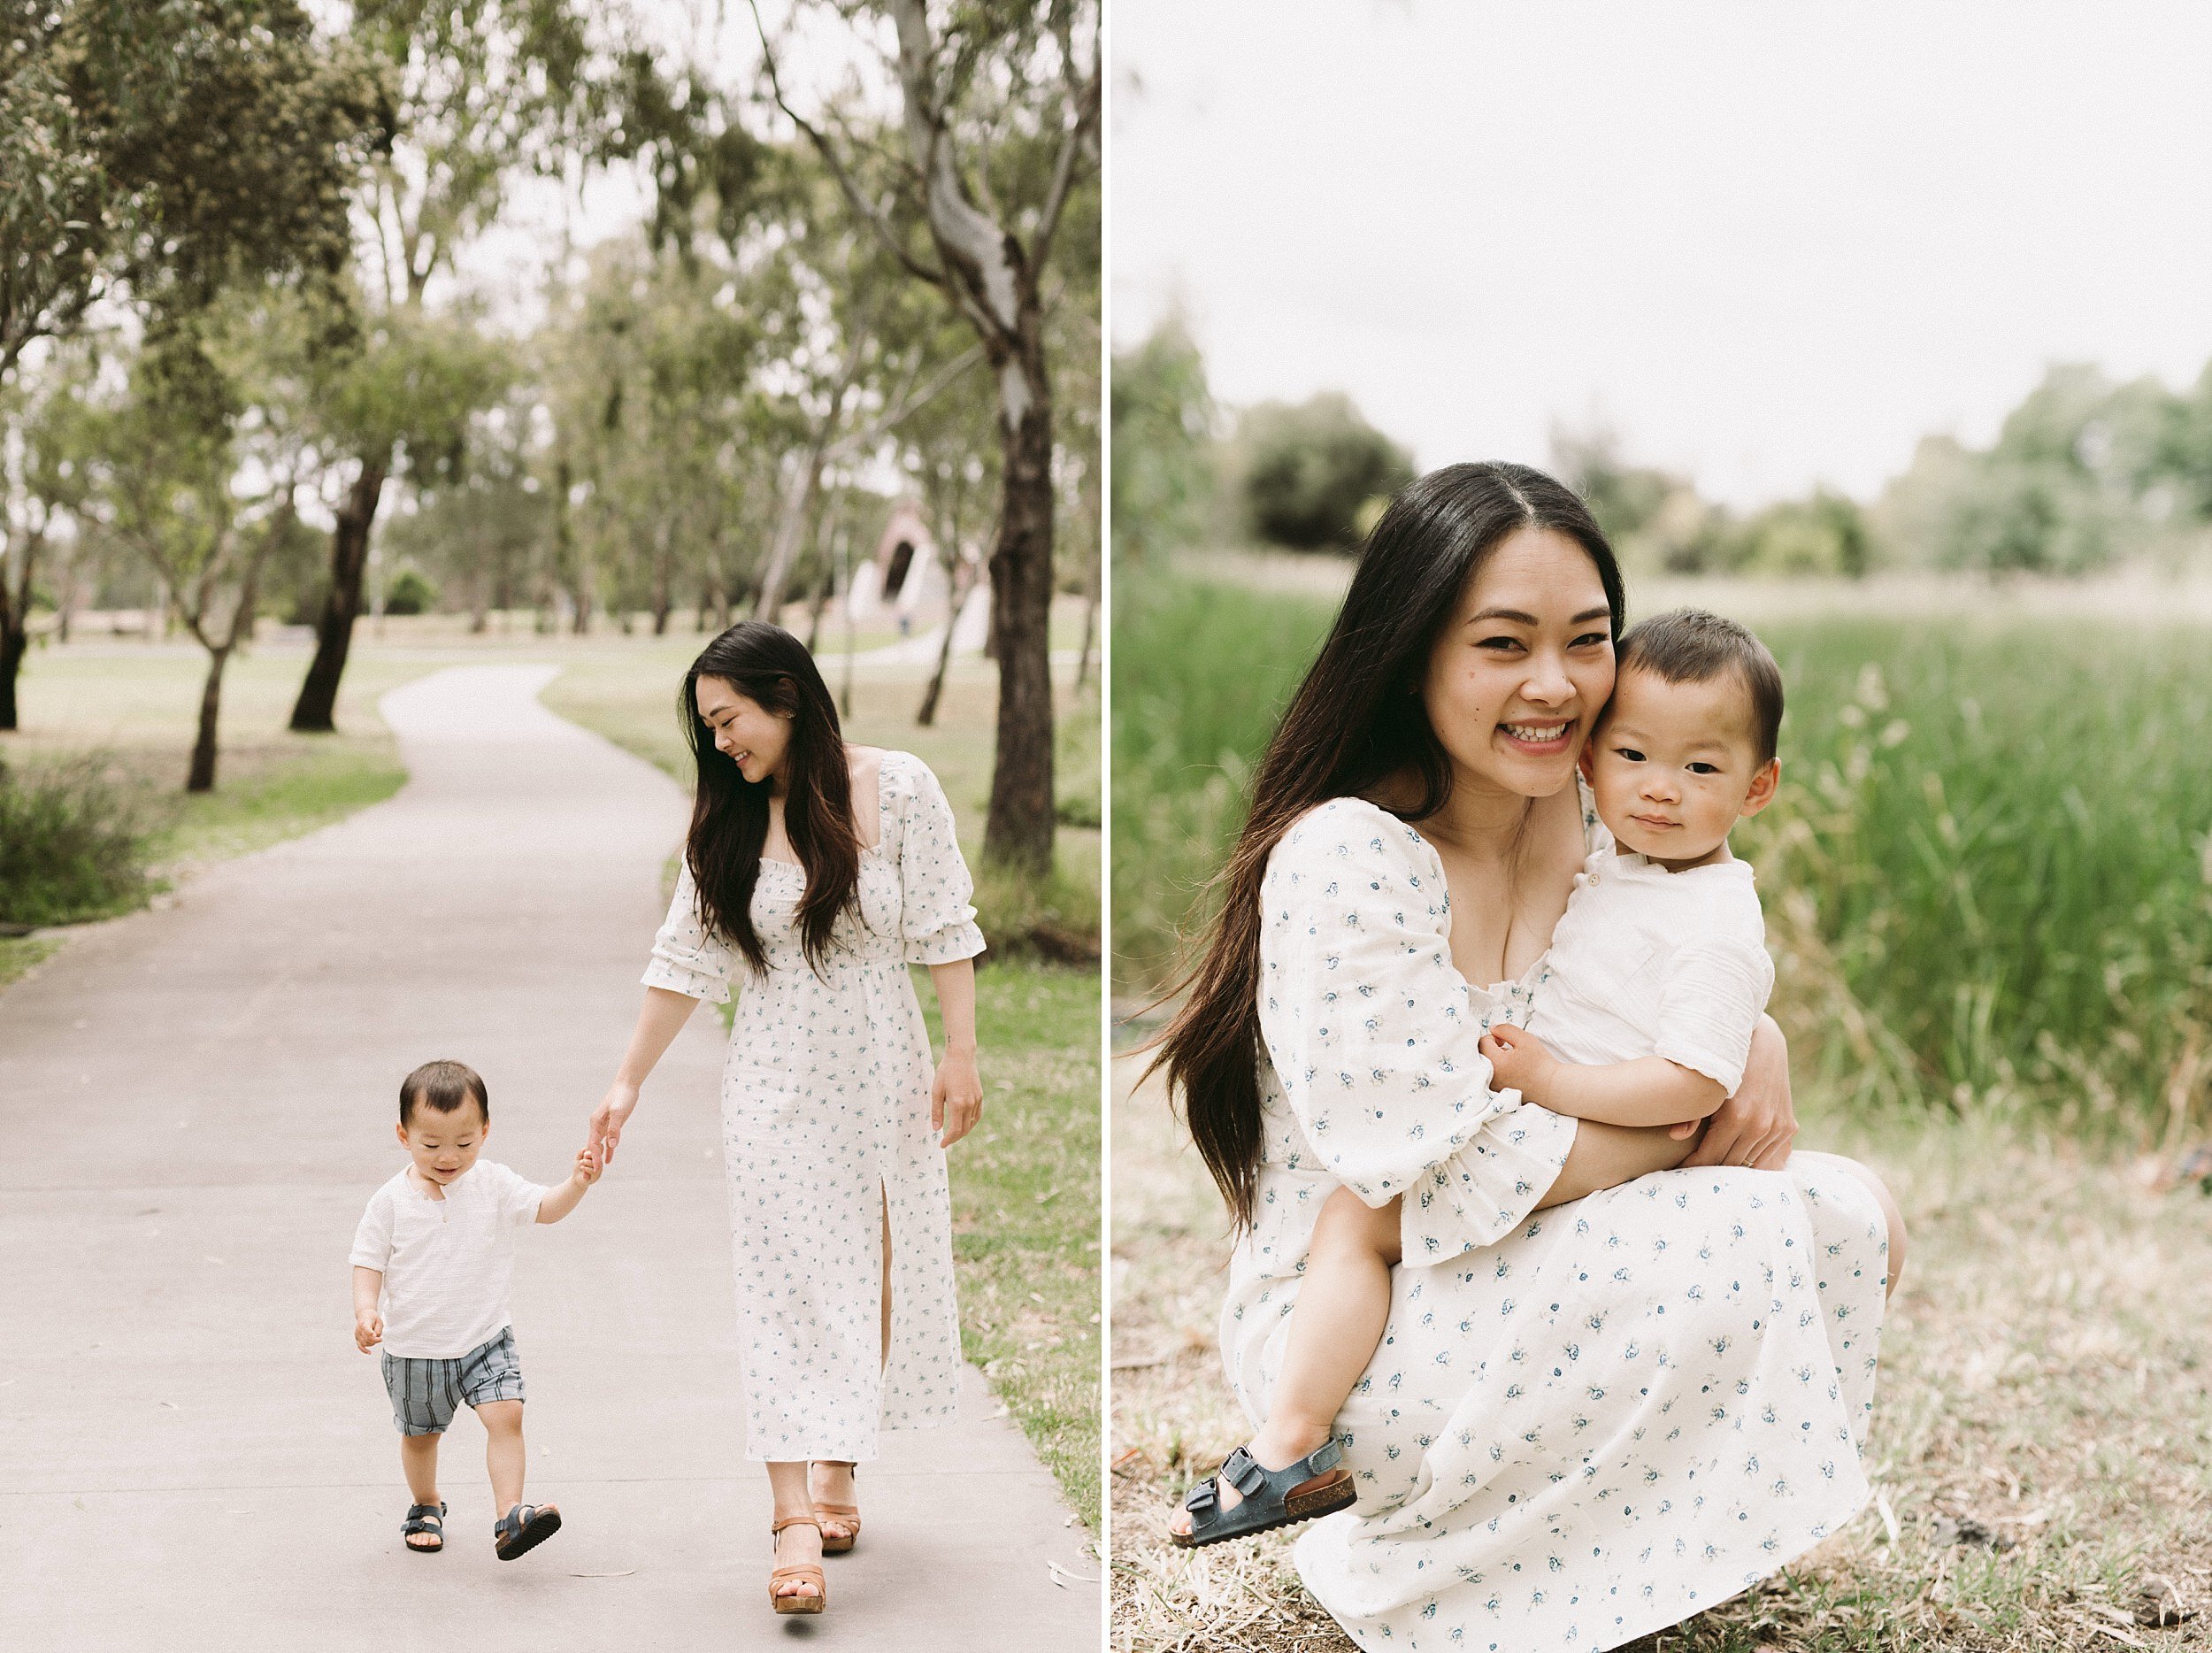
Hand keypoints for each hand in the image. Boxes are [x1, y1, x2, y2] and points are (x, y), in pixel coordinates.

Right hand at [354, 1310, 381, 1353]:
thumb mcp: (379, 1321)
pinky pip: (360, 1346)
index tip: (375, 1335)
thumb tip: (376, 1338)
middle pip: (367, 1338)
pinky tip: (369, 1353)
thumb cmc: (373, 1318)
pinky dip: (364, 1350)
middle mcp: (359, 1329)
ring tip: (377, 1339)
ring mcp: (357, 1334)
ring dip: (372, 1343)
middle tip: (381, 1338)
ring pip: (365, 1343)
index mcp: (364, 1322)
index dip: (370, 1333)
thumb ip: (378, 1329)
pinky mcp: (357, 1338)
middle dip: (375, 1340)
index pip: (366, 1329)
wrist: (364, 1315)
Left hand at [573, 1146, 602, 1187]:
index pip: (600, 1150)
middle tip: (585, 1155)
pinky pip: (594, 1171)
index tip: (586, 1152)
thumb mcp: (578, 1158)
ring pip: (596, 1164)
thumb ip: (580, 1153)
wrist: (576, 1180)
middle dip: (590, 1155)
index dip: (595, 1149)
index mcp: (596, 1157)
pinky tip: (582, 1167)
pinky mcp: (596, 1176)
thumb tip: (584, 1149)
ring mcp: (599, 1170)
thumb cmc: (578, 1168)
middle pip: (598, 1157)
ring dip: (587, 1162)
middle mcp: (599, 1163)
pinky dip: (587, 1168)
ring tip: (581, 1162)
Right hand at [588, 1081, 639, 1166]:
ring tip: (597, 1172)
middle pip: (593, 1147)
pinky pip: (608, 1140)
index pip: (593, 1144)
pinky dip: (608, 1150)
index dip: (594, 1158)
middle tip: (590, 1177)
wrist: (627, 1085)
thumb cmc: (623, 1096)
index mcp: (596, 1122)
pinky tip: (609, 1159)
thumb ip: (615, 1129)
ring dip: (599, 1157)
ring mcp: (604, 1124)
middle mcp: (597, 1124)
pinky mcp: (612, 1124)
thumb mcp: (619, 1112)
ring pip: (599, 1145)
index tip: (596, 1170)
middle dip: (592, 1161)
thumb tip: (611, 1145)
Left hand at [932, 1047, 983, 1147]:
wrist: (961, 1056)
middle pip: (964, 1129)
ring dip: (963, 1131)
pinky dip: (971, 1123)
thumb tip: (936, 1129)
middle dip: (955, 1138)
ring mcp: (976, 1100)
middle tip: (946, 1141)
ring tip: (954, 1134)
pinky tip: (965, 1123)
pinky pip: (977, 1115)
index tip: (941, 1144)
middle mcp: (969, 1104)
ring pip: (972, 1123)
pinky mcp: (980, 1096)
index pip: (955, 1130)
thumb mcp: (936, 1091)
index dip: (948, 1140)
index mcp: (958, 1104)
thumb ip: (936, 1111)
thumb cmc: (946, 1072)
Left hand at [1478, 1022, 1556, 1100]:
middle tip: (1508, 1049)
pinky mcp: (1498, 1092)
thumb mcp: (1524, 1039)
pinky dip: (1497, 1070)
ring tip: (1511, 1061)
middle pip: (1481, 1054)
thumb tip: (1492, 1029)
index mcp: (1495, 1063)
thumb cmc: (1540, 1062)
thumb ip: (1505, 1029)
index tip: (1506, 1041)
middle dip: (1492, 1048)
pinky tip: (1511, 1071)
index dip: (1495, 1037)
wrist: (1551, 1086)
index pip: (1483, 1042)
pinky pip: (1491, 1075)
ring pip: (1485, 1064)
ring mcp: (1493, 1086)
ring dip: (1495, 1059)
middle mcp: (1490, 1077)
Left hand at [1681, 1015, 1796, 1169]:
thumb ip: (1691, 1114)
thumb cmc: (1726, 1065)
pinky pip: (1771, 1158)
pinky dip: (1755, 1162)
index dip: (1693, 1166)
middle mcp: (1760, 1125)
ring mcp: (1777, 1128)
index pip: (1710, 1157)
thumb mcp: (1706, 1086)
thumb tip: (1676, 1136)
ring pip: (1751, 1165)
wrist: (1763, 1044)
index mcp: (1737, 1117)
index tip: (1680, 1168)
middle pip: (1730, 1164)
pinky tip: (1740, 1161)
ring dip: (1733, 1168)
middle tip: (1694, 1171)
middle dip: (1710, 1169)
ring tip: (1715, 1167)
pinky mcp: (1788, 1127)